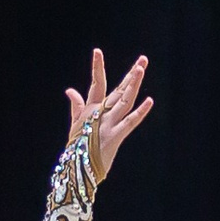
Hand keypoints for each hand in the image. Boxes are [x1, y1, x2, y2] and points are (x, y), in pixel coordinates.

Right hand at [64, 49, 152, 178]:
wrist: (77, 168)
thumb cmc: (78, 147)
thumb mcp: (75, 123)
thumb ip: (76, 106)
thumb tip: (70, 90)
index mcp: (91, 108)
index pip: (96, 83)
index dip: (97, 67)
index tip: (97, 51)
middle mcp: (100, 112)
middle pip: (118, 89)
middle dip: (131, 74)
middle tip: (143, 59)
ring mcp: (108, 123)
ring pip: (124, 100)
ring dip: (133, 84)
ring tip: (141, 69)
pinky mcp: (116, 136)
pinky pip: (130, 122)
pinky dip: (140, 112)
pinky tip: (149, 100)